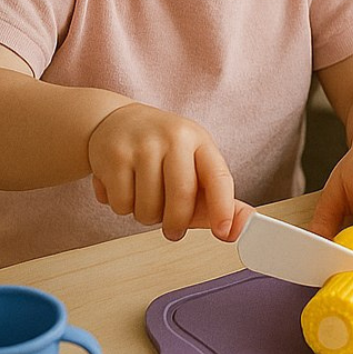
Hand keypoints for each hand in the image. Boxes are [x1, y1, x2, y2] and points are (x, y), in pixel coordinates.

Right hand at [87, 103, 248, 242]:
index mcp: (199, 141)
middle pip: (181, 198)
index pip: (217, 176)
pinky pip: (122, 205)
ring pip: (148, 208)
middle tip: (173, 230)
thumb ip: (217, 199)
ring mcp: (142, 145)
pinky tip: (125, 187)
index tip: (224, 231)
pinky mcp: (114, 157)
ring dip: (147, 216)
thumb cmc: (162, 150)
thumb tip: (238, 230)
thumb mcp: (194, 163)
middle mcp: (173, 138)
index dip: (223, 207)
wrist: (115, 122)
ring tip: (145, 196)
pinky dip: (124, 207)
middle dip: (176, 224)